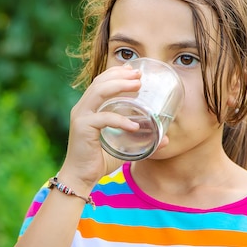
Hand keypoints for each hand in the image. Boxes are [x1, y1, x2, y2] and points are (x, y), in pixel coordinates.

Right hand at [58, 65, 141, 190]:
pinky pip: (104, 119)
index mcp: (88, 108)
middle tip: (139, 75)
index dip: (115, 73)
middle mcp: (82, 108)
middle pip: (100, 82)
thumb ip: (140, 140)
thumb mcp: (123, 146)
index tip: (132, 69)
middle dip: (120, 75)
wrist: (80, 178)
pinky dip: (120, 120)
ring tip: (138, 86)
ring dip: (119, 86)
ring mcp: (81, 116)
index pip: (100, 82)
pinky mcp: (82, 128)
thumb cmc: (98, 161)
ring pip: (99, 92)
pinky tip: (134, 125)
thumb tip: (166, 139)